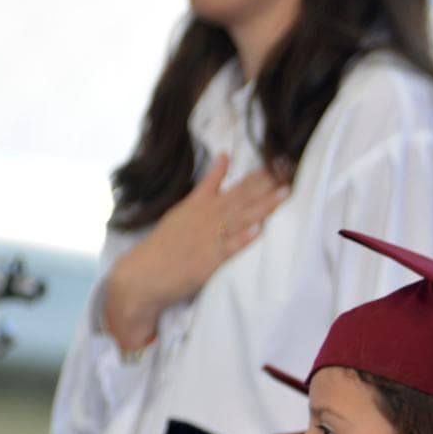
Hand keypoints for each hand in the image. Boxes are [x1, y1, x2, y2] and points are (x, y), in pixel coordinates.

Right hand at [103, 154, 287, 348]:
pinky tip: (259, 228)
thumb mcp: (184, 208)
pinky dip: (243, 237)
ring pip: (242, 217)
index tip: (278, 159)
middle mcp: (206, 216)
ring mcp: (209, 238)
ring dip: (264, 205)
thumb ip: (208, 186)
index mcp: (200, 203)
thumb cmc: (165, 244)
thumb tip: (226, 158)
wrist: (142, 275)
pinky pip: (229, 248)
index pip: (232, 182)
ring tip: (285, 192)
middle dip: (268, 183)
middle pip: (242, 196)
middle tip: (290, 168)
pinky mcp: (209, 261)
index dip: (258, 172)